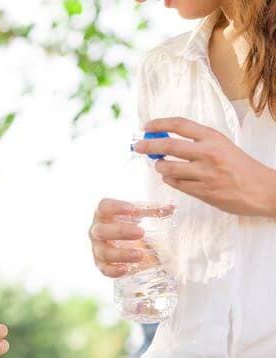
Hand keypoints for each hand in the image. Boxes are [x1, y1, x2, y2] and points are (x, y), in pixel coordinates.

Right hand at [89, 199, 150, 277]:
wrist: (118, 242)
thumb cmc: (128, 224)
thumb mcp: (139, 216)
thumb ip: (153, 211)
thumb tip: (171, 208)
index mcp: (103, 214)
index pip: (104, 207)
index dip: (116, 207)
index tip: (132, 209)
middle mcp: (96, 231)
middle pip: (101, 231)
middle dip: (120, 232)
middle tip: (141, 232)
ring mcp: (97, 248)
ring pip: (103, 252)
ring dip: (121, 254)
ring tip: (140, 254)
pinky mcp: (101, 264)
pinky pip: (104, 269)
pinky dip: (113, 271)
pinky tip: (125, 269)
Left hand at [134, 117, 275, 217]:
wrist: (262, 189)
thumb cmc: (241, 167)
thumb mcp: (222, 146)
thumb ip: (198, 143)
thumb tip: (165, 140)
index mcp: (213, 138)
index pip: (180, 124)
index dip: (159, 123)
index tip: (146, 126)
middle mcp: (208, 153)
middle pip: (168, 145)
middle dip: (148, 145)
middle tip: (138, 146)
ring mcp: (204, 173)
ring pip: (167, 167)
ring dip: (159, 166)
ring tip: (161, 165)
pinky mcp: (202, 191)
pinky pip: (175, 184)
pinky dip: (169, 179)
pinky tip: (172, 177)